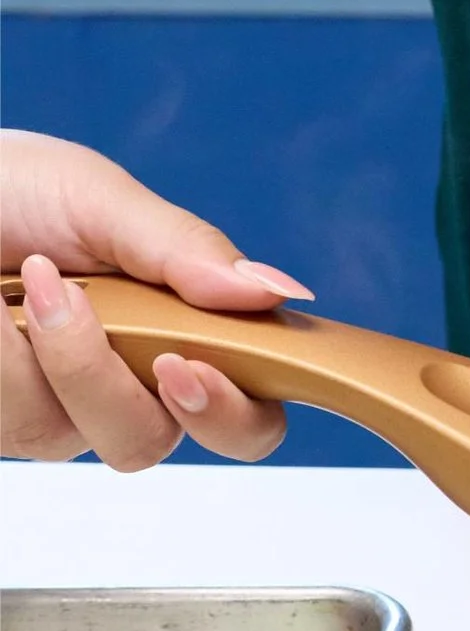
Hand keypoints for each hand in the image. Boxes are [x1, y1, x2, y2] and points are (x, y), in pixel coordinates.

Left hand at [2, 131, 305, 467]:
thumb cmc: (9, 187)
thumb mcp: (100, 199)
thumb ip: (184, 250)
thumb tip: (282, 294)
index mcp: (176, 332)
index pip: (245, 411)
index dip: (234, 413)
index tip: (188, 365)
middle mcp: (117, 385)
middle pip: (143, 443)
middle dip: (105, 385)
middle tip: (79, 309)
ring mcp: (45, 409)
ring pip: (60, 435)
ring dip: (41, 351)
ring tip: (25, 276)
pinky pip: (7, 418)